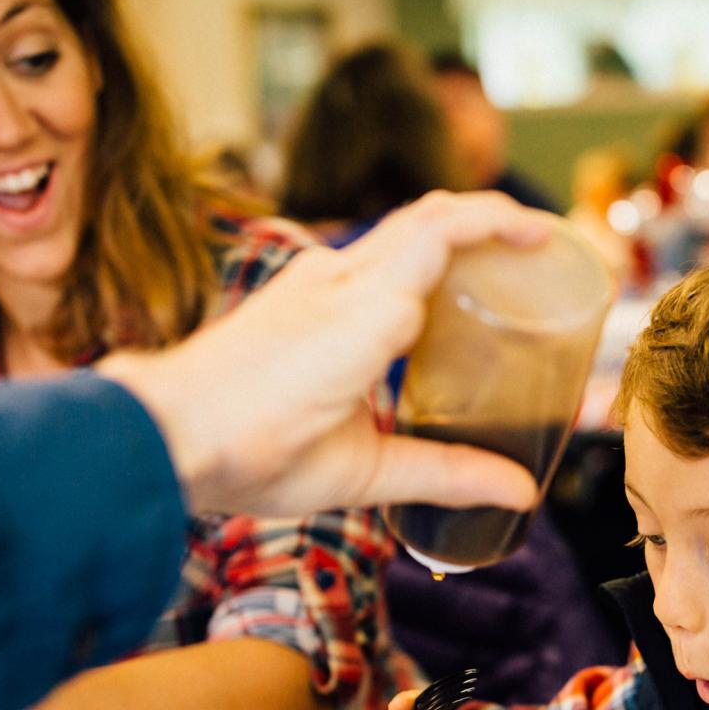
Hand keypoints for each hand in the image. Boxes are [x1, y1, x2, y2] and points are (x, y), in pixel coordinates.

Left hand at [104, 190, 552, 516]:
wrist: (162, 435)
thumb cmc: (254, 453)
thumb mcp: (360, 474)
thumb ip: (444, 473)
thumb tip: (519, 492)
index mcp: (364, 315)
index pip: (442, 231)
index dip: (500, 221)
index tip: (546, 234)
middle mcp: (337, 280)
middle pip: (425, 217)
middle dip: (487, 221)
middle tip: (535, 249)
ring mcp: (309, 279)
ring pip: (394, 233)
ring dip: (449, 238)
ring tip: (490, 274)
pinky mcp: (290, 293)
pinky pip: (365, 257)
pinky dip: (410, 262)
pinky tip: (423, 305)